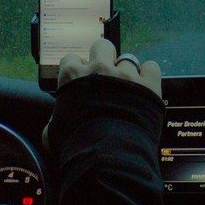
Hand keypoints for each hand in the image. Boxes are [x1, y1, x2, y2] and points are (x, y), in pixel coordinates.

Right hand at [44, 38, 161, 150]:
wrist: (108, 158)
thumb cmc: (77, 146)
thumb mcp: (55, 133)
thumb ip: (55, 122)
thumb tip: (53, 127)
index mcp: (73, 77)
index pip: (71, 58)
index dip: (77, 69)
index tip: (80, 79)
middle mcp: (99, 69)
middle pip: (102, 46)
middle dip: (104, 57)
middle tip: (105, 75)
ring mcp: (126, 75)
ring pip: (128, 58)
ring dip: (127, 71)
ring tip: (127, 87)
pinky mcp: (148, 85)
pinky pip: (151, 67)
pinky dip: (149, 76)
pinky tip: (145, 87)